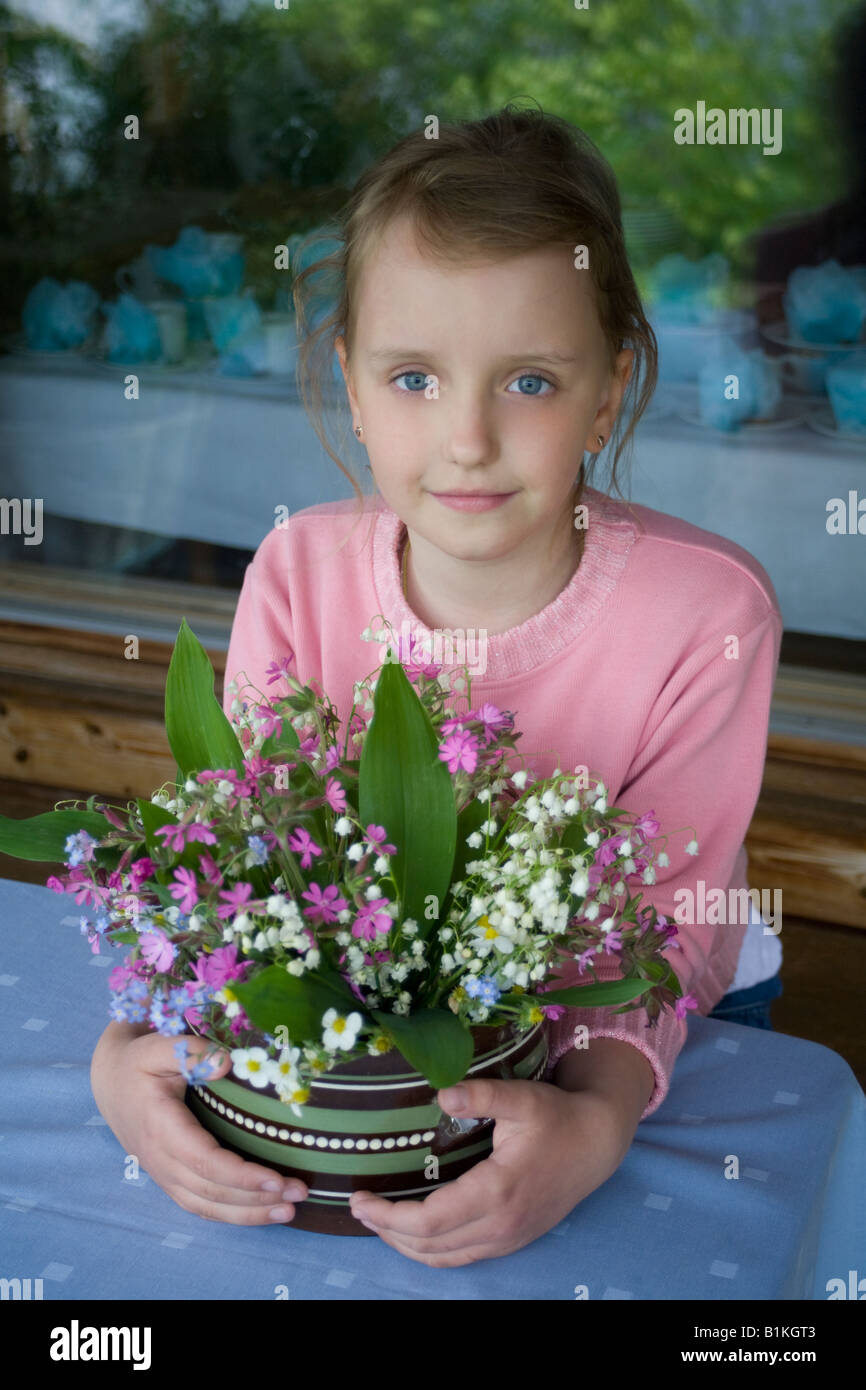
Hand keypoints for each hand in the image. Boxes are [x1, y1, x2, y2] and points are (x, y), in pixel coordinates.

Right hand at [90, 1023, 308, 1223]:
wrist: (112, 1081)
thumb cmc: (140, 1061)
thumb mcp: (157, 1047)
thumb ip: (189, 1051)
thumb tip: (226, 1063)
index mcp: (160, 1127)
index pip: (204, 1161)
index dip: (241, 1176)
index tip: (277, 1178)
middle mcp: (160, 1159)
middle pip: (211, 1190)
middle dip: (257, 1197)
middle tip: (300, 1192)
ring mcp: (163, 1173)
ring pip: (206, 1206)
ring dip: (248, 1213)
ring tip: (289, 1210)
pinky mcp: (170, 1178)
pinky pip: (200, 1205)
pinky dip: (231, 1214)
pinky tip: (262, 1212)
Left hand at [348, 1076, 632, 1265]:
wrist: (597, 1144)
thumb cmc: (557, 1117)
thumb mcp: (522, 1097)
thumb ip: (482, 1094)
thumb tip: (441, 1093)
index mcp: (498, 1192)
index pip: (429, 1221)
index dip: (388, 1215)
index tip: (360, 1198)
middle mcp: (501, 1226)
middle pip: (429, 1246)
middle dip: (387, 1231)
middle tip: (359, 1207)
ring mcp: (508, 1239)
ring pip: (444, 1259)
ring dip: (405, 1245)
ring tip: (378, 1221)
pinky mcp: (512, 1240)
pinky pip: (462, 1258)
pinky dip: (431, 1251)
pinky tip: (416, 1232)